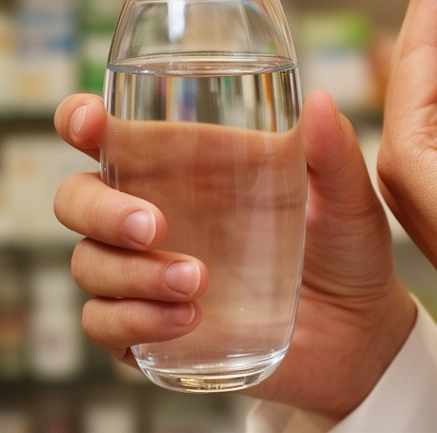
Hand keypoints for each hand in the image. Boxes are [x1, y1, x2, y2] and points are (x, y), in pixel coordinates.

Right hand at [54, 90, 414, 419]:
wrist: (359, 336)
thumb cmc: (343, 253)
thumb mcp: (346, 200)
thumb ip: (332, 154)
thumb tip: (320, 101)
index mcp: (183, 172)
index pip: (107, 138)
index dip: (80, 122)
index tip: (90, 122)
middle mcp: (152, 219)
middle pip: (77, 201)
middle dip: (100, 210)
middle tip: (153, 227)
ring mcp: (146, 278)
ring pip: (89, 265)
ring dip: (131, 274)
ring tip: (198, 282)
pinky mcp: (151, 334)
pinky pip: (105, 326)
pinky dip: (135, 321)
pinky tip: (186, 319)